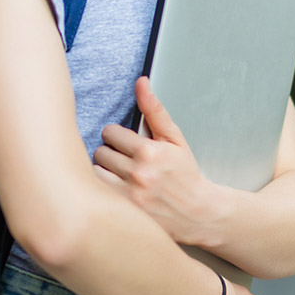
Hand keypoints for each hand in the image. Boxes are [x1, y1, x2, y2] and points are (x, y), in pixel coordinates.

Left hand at [93, 77, 212, 243]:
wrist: (198, 213)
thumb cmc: (185, 174)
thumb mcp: (174, 138)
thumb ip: (154, 110)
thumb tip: (140, 82)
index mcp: (149, 151)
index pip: (111, 132)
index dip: (118, 137)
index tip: (126, 143)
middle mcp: (138, 174)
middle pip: (101, 151)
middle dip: (111, 153)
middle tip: (124, 160)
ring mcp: (130, 195)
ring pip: (96, 172)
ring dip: (104, 171)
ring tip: (119, 174)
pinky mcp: (124, 212)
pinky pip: (98, 192)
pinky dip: (103, 189)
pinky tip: (117, 189)